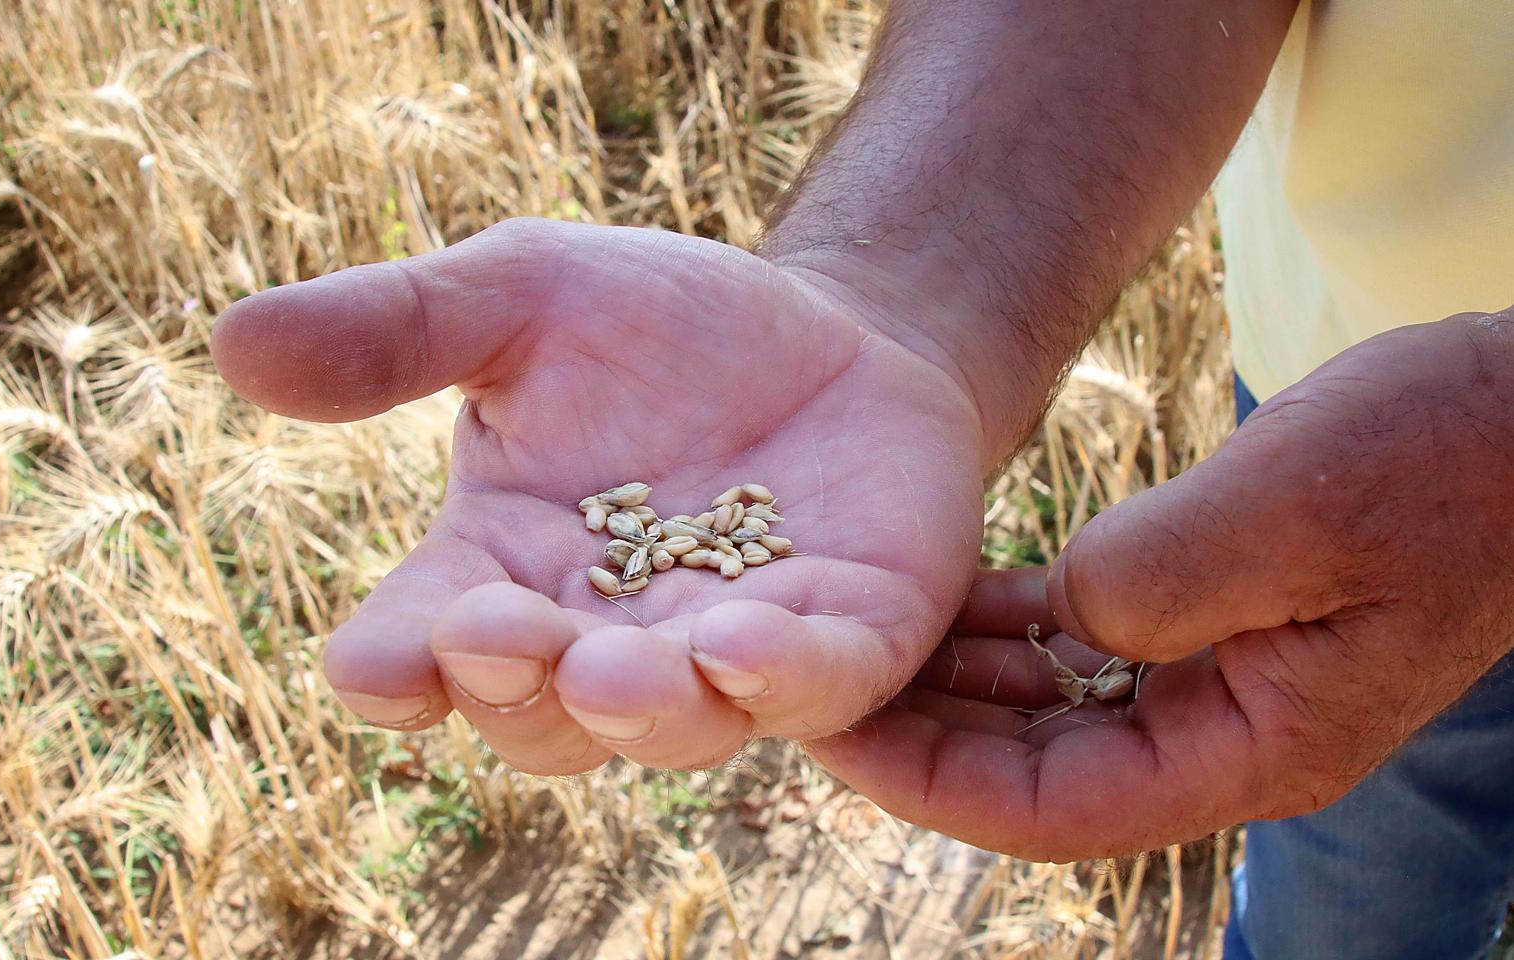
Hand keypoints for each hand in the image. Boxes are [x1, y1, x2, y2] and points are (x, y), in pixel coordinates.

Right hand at [212, 219, 986, 772]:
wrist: (829, 326)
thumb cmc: (657, 326)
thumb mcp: (521, 295)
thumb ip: (398, 327)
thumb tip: (233, 345)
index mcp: (500, 573)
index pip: (420, 651)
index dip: (393, 670)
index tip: (377, 661)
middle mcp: (600, 639)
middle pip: (537, 716)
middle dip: (516, 688)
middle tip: (500, 633)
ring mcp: (723, 655)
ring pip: (670, 728)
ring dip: (640, 707)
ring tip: (624, 666)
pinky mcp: (842, 643)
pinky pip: (810, 692)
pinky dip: (778, 681)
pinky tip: (746, 644)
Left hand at [810, 311, 1513, 860]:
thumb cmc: (1447, 455)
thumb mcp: (1298, 505)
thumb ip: (1163, 574)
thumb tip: (1064, 613)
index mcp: (1256, 749)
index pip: (1052, 807)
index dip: (928, 781)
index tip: (828, 726)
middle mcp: (1227, 735)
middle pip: (1032, 771)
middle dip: (918, 736)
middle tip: (805, 683)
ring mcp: (1220, 682)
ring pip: (1049, 710)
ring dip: (953, 683)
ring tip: (851, 641)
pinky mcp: (1214, 622)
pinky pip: (1085, 646)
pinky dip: (1010, 627)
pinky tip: (943, 595)